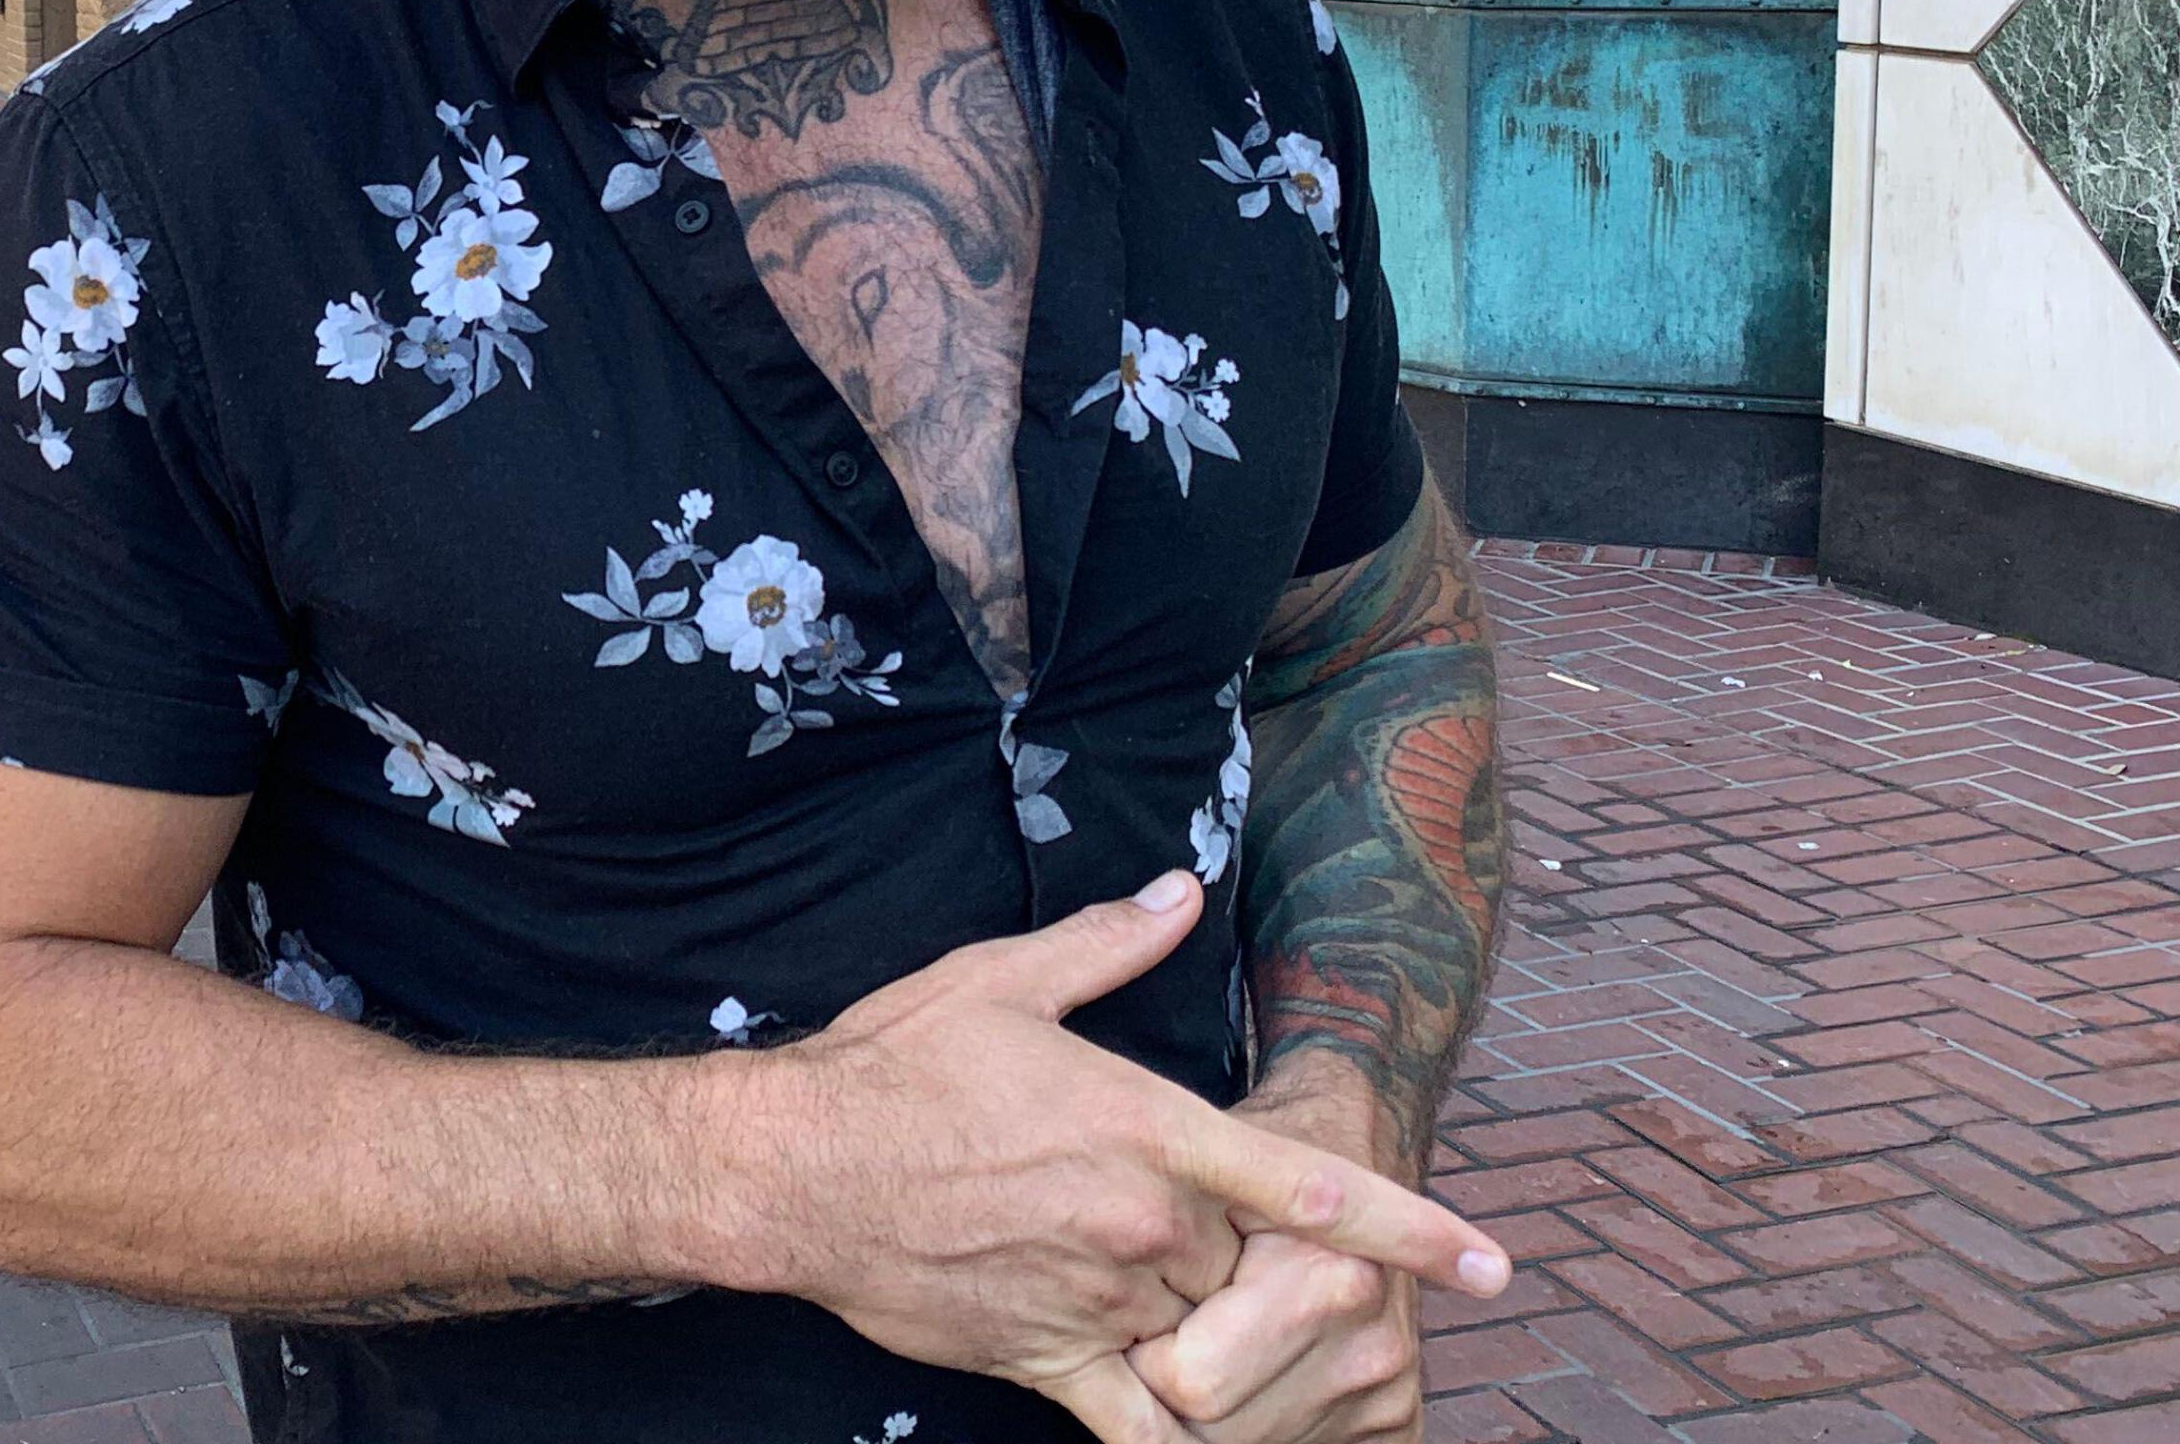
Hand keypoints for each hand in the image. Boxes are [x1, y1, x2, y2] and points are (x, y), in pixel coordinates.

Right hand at [699, 873, 1505, 1443]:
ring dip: (1211, 1319)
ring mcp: (1098, 1305)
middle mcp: (1141, 1227)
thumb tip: (1183, 892)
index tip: (1492, 1260)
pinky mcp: (1048, 1363)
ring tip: (1158, 1282)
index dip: (1412, 1230)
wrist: (789, 1168)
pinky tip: (1202, 1426)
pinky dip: (1181, 1432)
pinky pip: (1143, 1425)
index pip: (1308, 1190)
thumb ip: (1110, 943)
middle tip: (1182, 1216)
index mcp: (1146, 1130)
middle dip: (1250, 1256)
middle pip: (1255, 1266)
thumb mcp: (1001, 980)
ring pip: (1209, 1334)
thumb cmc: (894, 1066)